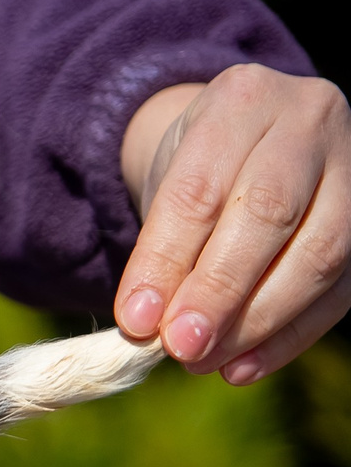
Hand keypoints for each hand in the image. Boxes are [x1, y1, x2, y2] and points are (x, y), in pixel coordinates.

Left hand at [115, 64, 350, 384]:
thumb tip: (153, 327)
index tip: (136, 321)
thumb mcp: (168, 184)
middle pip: (268, 214)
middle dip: (220, 291)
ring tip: (207, 362)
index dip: (166, 260)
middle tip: (181, 347)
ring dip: (258, 322)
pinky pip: (343, 287)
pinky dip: (291, 335)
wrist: (252, 140)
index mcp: (242, 100)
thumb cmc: (200, 167)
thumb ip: (162, 247)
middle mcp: (310, 120)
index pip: (199, 188)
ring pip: (319, 253)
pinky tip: (245, 366)